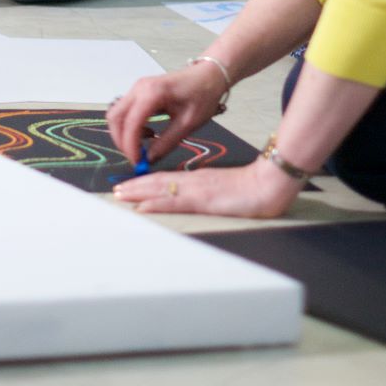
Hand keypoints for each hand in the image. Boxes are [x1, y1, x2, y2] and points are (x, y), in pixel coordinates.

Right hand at [106, 61, 227, 164]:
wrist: (209, 75)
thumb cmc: (203, 95)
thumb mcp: (188, 123)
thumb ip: (167, 142)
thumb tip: (149, 159)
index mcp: (152, 93)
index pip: (131, 123)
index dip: (130, 146)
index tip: (138, 162)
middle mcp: (139, 88)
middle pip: (115, 117)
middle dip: (121, 141)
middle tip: (137, 157)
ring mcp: (137, 88)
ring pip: (117, 114)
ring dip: (125, 133)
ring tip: (144, 145)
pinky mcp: (139, 92)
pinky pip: (125, 111)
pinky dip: (130, 126)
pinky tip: (148, 133)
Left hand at [111, 159, 303, 217]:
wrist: (270, 184)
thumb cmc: (252, 188)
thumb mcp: (225, 190)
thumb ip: (208, 191)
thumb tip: (194, 196)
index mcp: (198, 179)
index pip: (166, 180)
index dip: (145, 182)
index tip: (128, 186)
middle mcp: (194, 181)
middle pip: (158, 182)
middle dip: (135, 186)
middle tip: (115, 190)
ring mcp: (198, 190)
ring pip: (161, 189)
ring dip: (139, 192)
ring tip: (120, 195)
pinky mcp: (204, 200)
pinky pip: (175, 202)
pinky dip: (156, 203)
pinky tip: (142, 206)